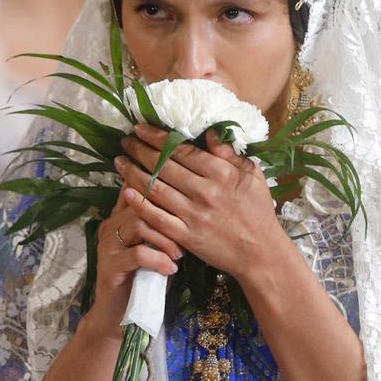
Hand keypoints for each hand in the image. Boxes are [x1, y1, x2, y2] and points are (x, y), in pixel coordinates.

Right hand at [88, 183, 182, 337]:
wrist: (120, 318)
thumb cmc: (145, 282)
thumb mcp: (157, 250)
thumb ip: (164, 229)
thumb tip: (193, 209)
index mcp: (119, 218)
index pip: (136, 190)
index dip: (159, 188)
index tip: (185, 196)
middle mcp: (110, 227)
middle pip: (141, 203)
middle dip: (169, 218)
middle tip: (187, 237)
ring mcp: (107, 246)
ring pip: (139, 224)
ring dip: (166, 239)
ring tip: (179, 256)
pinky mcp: (109, 267)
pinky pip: (138, 254)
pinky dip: (159, 260)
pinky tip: (170, 270)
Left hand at [116, 124, 286, 282]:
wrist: (260, 252)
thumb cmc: (258, 211)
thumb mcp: (252, 175)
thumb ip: (229, 153)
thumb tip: (208, 131)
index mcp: (220, 173)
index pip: (181, 150)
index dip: (157, 137)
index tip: (140, 128)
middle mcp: (204, 191)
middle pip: (163, 166)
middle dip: (139, 150)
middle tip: (125, 141)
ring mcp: (193, 215)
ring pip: (156, 189)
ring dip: (133, 173)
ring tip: (119, 162)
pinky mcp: (186, 236)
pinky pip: (157, 218)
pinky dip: (140, 204)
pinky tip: (126, 192)